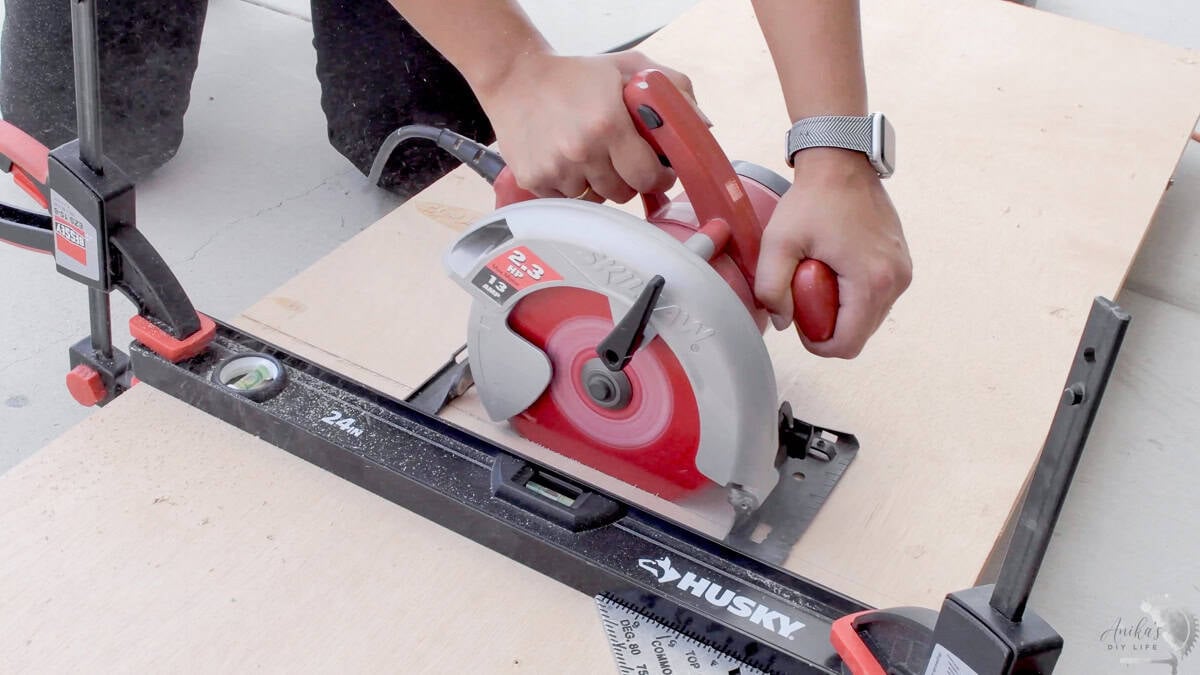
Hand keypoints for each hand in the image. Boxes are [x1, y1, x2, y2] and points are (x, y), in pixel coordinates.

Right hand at [473, 50, 700, 201]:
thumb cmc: (576, 75)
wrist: (516, 78)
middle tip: (624, 161)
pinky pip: (567, 201)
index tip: (659, 170)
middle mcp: (581, 151)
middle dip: (631, 180)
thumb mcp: (629, 67)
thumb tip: (702, 125)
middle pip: (624, 194)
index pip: (648, 177)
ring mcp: (554, 169)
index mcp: (608, 124)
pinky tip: (568, 162)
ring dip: (600, 184)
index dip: (659, 176)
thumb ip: (673, 88)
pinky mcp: (534, 180)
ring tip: (592, 156)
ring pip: (596, 199)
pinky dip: (572, 187)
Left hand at [755, 148, 911, 357]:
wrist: (841, 163)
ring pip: (871, 317)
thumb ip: (771, 288)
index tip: (799, 326)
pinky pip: (879, 296)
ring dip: (843, 312)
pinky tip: (835, 272)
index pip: (848, 344)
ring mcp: (903, 270)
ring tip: (818, 283)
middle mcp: (895, 280)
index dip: (819, 346)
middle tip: (803, 299)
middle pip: (861, 333)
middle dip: (830, 327)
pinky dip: (856, 295)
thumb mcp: (777, 243)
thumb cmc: (811, 200)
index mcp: (870, 282)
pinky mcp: (902, 262)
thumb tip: (784, 322)